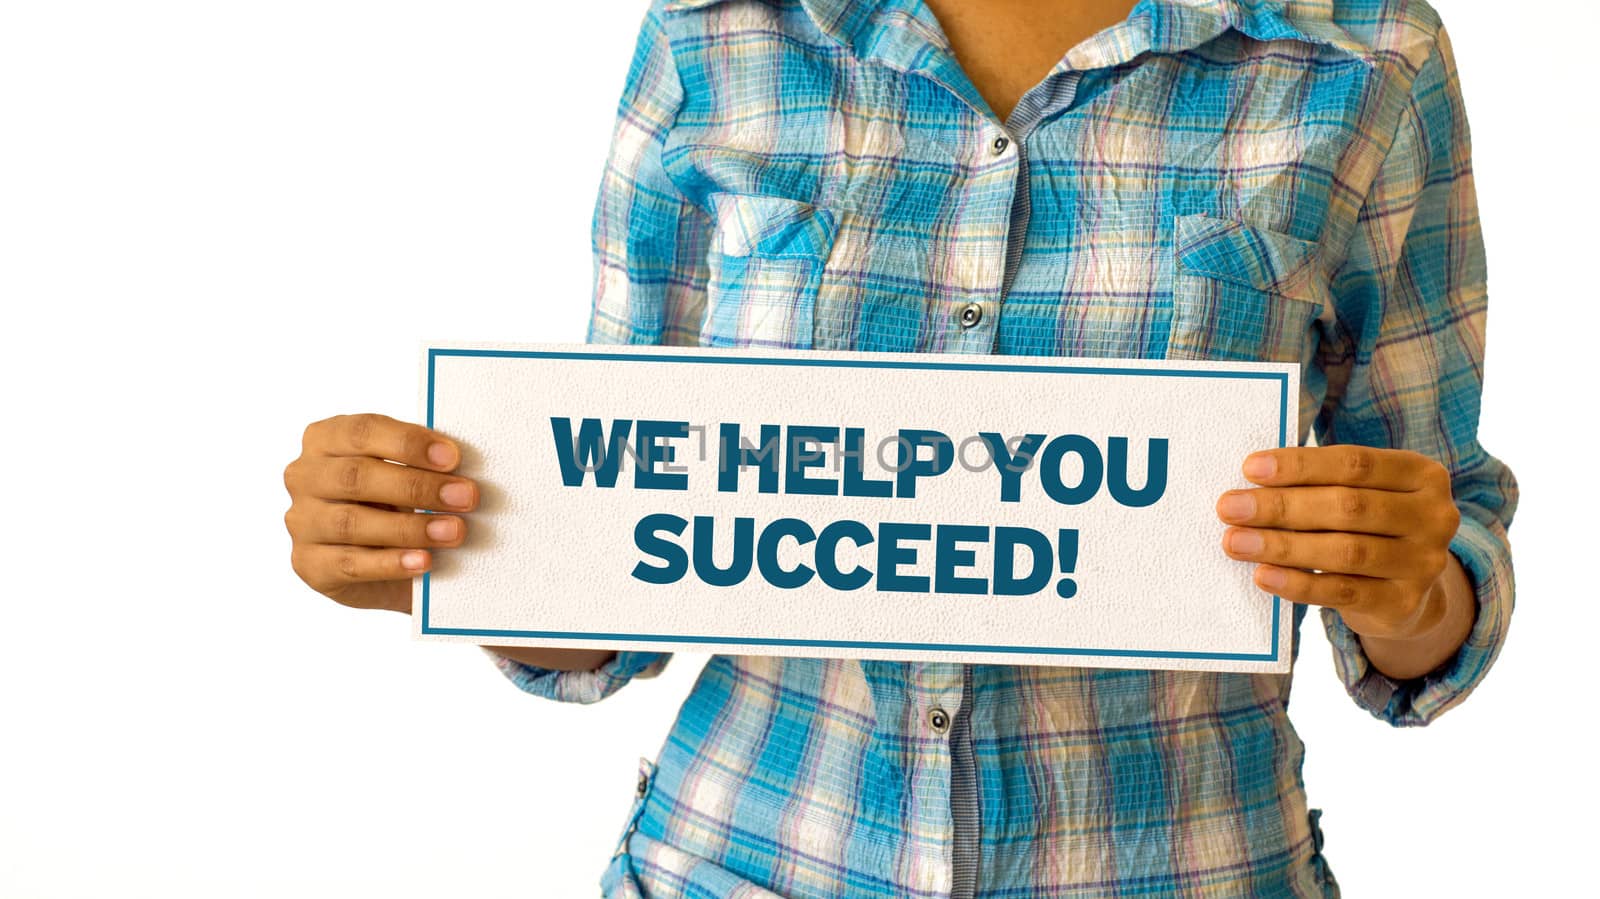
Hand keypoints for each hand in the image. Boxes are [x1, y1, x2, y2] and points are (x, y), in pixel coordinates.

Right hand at [283, 413, 474, 612]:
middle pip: (356, 476)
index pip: (362, 431)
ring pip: (352, 522)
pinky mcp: (310, 565)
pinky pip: (350, 564)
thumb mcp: (405, 472)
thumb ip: (423, 463)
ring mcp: (302, 522)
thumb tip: (459, 463)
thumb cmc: (396, 501)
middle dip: (416, 486)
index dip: (408, 443)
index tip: (452, 457)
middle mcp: (304, 476)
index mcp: (326, 439)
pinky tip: (423, 561)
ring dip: (410, 527)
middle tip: (465, 496)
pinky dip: (391, 563)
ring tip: (453, 531)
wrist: (384, 561)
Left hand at [1215, 445, 1464, 642]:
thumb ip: (1321, 484)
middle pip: (1348, 507)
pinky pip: (1342, 592)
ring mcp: (1424, 563)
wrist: (1404, 590)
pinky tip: (1263, 575)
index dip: (1300, 466)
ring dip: (1282, 546)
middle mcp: (1433, 516)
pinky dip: (1297, 584)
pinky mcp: (1404, 603)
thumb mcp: (1361, 494)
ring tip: (1235, 541)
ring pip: (1344, 551)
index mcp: (1422, 474)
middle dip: (1281, 507)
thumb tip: (1252, 481)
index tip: (1250, 468)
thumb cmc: (1368, 526)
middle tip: (1229, 508)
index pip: (1355, 463)